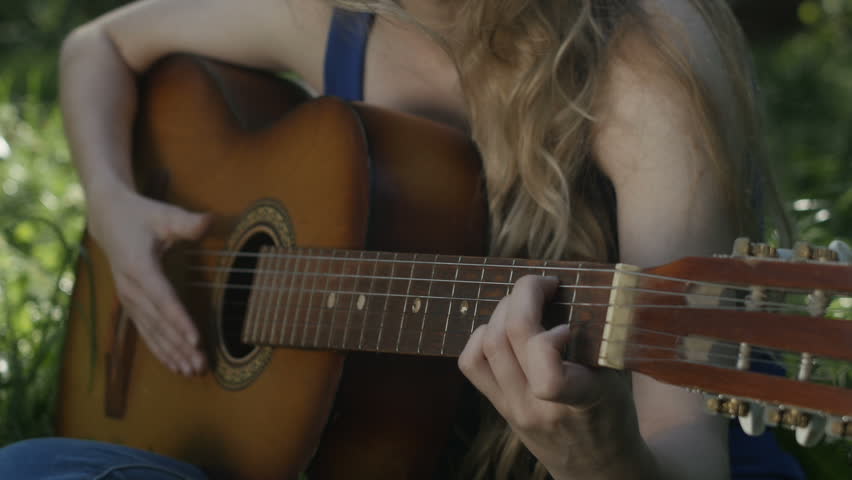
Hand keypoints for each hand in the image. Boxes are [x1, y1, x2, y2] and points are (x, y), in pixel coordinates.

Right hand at [87, 185, 210, 375]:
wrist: (108, 218)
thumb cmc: (141, 215)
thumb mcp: (165, 214)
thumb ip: (188, 222)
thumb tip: (210, 220)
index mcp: (140, 268)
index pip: (163, 299)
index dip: (179, 320)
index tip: (195, 339)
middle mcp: (131, 288)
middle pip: (159, 322)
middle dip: (179, 345)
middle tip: (200, 364)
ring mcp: (128, 299)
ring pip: (151, 332)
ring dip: (171, 353)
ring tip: (191, 371)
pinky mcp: (130, 304)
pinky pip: (145, 331)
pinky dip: (160, 349)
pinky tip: (174, 364)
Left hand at [458, 275, 653, 479]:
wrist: (595, 465)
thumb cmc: (613, 411)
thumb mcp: (620, 376)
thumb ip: (600, 337)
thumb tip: (578, 286)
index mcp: (579, 401)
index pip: (548, 379)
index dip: (549, 340)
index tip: (570, 325)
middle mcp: (538, 407)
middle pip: (507, 338)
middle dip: (523, 295)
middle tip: (545, 285)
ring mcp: (513, 408)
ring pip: (486, 344)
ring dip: (504, 310)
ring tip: (527, 302)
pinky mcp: (498, 406)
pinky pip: (472, 362)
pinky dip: (483, 334)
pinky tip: (506, 328)